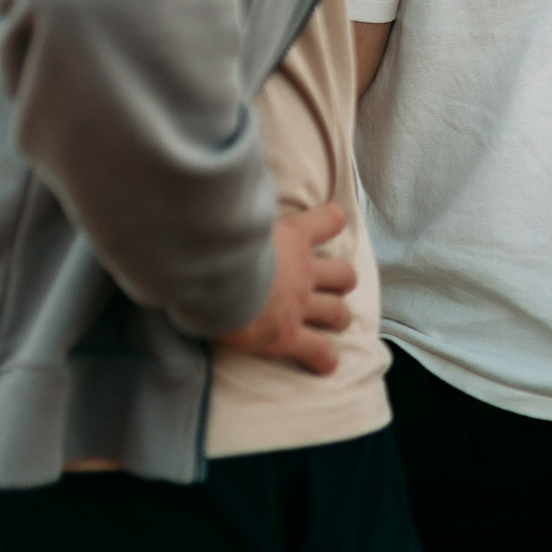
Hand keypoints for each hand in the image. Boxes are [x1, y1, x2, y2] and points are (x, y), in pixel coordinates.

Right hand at [214, 202, 355, 375]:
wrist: (206, 277)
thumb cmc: (210, 241)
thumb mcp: (230, 213)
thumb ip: (236, 207)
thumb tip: (217, 187)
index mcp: (291, 236)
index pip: (329, 220)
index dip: (330, 223)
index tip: (328, 225)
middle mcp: (302, 271)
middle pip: (344, 275)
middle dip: (341, 282)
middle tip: (329, 288)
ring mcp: (298, 305)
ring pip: (338, 312)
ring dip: (338, 317)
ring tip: (333, 322)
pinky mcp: (285, 336)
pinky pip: (316, 351)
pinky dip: (323, 359)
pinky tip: (326, 365)